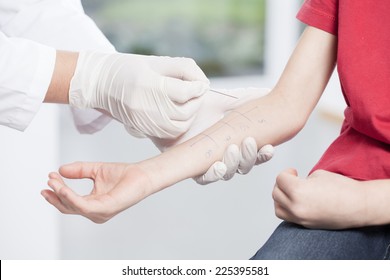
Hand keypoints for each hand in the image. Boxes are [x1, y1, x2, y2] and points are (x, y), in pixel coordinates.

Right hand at [41, 162, 153, 222]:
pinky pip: (83, 206)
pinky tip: (63, 188)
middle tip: (48, 181)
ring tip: (54, 181)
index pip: (70, 202)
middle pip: (68, 207)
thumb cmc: (123, 174)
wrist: (140, 174)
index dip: (58, 191)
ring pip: (73, 207)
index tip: (49, 177)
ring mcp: (100, 212)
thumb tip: (60, 169)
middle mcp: (95, 211)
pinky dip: (71, 197)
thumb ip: (78, 171)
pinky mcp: (105, 209)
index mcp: (92, 204)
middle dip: (55, 195)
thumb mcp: (95, 170)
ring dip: (60, 194)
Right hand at [69, 51, 209, 138]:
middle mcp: (145, 105)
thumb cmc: (128, 68)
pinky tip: (178, 115)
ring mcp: (143, 120)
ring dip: (190, 116)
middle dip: (197, 103)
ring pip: (179, 126)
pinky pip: (168, 133)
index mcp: (148, 84)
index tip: (202, 85)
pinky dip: (179, 125)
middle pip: (184, 112)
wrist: (100, 83)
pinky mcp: (142, 129)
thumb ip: (182, 68)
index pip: (184, 92)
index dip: (198, 88)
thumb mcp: (155, 61)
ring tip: (189, 105)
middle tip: (198, 94)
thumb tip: (202, 83)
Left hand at [149, 88, 273, 183]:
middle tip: (248, 142)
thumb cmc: (199, 107)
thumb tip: (269, 93)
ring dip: (232, 165)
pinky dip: (212, 174)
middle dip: (249, 157)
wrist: (171, 108)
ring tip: (232, 150)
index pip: (255, 155)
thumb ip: (247, 98)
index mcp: (236, 144)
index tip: (270, 147)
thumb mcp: (225, 101)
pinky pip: (204, 178)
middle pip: (243, 166)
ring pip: (226, 173)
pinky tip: (218, 166)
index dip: (264, 155)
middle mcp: (225, 157)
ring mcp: (208, 164)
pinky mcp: (191, 168)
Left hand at [272, 169, 364, 228]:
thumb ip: (300, 180)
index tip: (294, 172)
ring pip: (278, 208)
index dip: (286, 173)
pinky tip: (296, 202)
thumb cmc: (343, 189)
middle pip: (276, 193)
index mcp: (298, 192)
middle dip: (282, 184)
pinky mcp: (305, 225)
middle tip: (292, 180)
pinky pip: (287, 217)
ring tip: (291, 192)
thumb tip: (292, 184)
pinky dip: (287, 209)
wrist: (359, 206)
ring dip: (281, 198)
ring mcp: (300, 218)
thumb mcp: (317, 175)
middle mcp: (296, 207)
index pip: (280, 179)